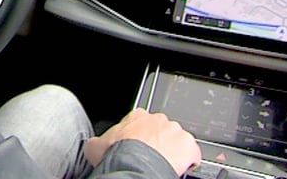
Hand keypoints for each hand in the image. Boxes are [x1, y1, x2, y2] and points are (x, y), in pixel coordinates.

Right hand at [82, 108, 200, 176]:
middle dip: (157, 143)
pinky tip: (178, 169)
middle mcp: (158, 120)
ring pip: (177, 141)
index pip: (140, 122)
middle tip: (150, 158)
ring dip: (172, 152)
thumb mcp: (96, 145)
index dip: (139, 136)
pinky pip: (192, 153)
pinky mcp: (189, 145)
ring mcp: (175, 131)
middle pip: (160, 130)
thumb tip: (94, 145)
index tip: (137, 147)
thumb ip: (98, 141)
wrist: (134, 165)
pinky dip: (188, 161)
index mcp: (137, 117)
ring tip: (163, 166)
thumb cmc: (117, 154)